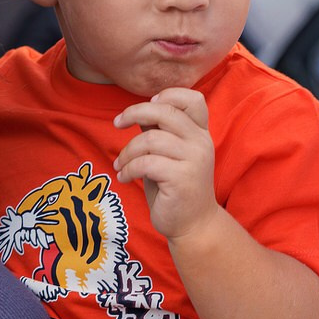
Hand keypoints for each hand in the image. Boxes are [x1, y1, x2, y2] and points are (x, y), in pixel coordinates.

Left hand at [112, 89, 217, 241]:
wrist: (192, 225)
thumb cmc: (175, 188)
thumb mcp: (168, 154)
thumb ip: (158, 132)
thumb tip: (138, 112)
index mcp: (200, 133)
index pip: (193, 98)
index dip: (168, 94)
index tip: (148, 104)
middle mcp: (201, 143)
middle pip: (165, 111)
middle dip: (134, 112)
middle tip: (117, 124)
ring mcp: (194, 160)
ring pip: (150, 140)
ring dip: (127, 151)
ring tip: (120, 164)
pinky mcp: (181, 179)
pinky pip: (146, 163)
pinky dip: (128, 169)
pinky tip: (125, 178)